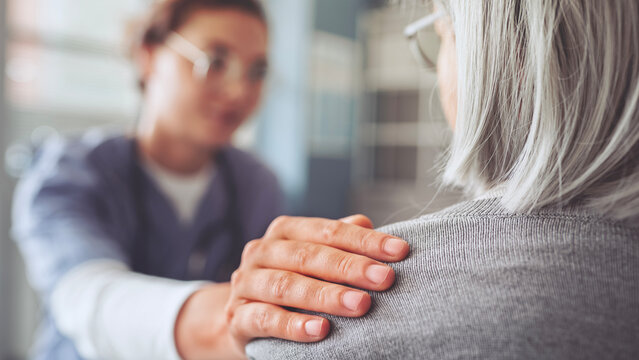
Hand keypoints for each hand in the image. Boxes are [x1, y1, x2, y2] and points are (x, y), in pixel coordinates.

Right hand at [224, 215, 409, 354]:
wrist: (245, 316)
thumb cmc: (292, 282)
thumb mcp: (313, 259)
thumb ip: (338, 242)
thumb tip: (367, 223)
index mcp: (284, 231)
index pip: (328, 231)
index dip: (365, 241)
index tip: (400, 252)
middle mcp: (261, 252)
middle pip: (308, 255)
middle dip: (350, 267)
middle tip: (385, 279)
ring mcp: (246, 284)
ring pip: (287, 286)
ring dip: (326, 296)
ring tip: (361, 305)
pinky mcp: (237, 318)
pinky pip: (265, 319)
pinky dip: (293, 325)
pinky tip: (321, 330)